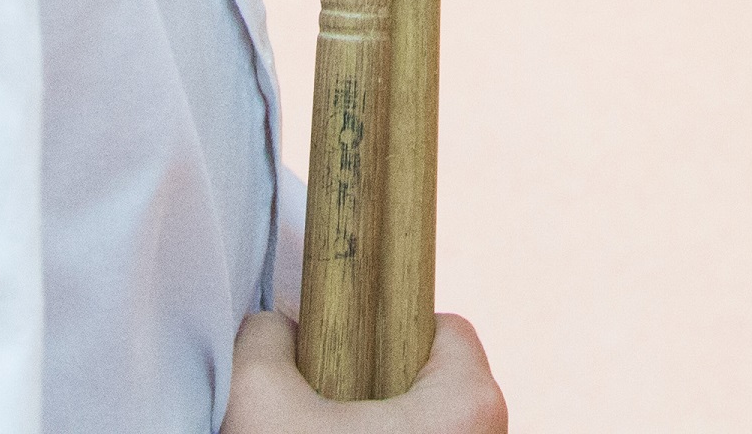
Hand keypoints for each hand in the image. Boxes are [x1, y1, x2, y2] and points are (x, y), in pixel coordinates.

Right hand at [227, 312, 506, 433]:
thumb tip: (273, 328)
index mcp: (470, 399)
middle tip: (328, 411)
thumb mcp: (262, 403)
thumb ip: (265, 340)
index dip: (385, 330)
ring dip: (381, 424)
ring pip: (429, 422)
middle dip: (379, 386)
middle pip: (435, 378)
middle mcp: (490, 433)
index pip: (444, 327)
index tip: (346, 352)